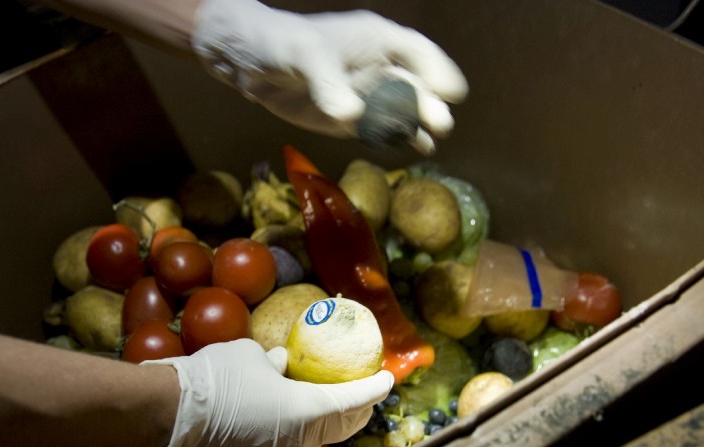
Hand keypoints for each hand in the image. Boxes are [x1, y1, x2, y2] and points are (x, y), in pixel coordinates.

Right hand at [142, 338, 393, 446]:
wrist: (171, 413)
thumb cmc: (216, 376)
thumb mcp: (251, 355)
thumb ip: (274, 363)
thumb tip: (282, 363)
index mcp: (307, 409)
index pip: (353, 401)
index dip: (373, 389)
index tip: (387, 380)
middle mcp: (299, 441)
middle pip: (338, 428)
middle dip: (355, 411)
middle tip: (363, 395)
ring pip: (311, 441)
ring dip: (321, 424)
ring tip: (325, 406)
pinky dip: (292, 435)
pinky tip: (285, 421)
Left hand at [191, 0, 467, 154]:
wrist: (251, 63)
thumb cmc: (282, 45)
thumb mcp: (305, 55)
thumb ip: (328, 83)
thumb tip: (352, 115)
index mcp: (377, 40)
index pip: (417, 51)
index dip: (438, 69)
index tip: (451, 91)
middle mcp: (380, 67)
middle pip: (415, 85)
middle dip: (430, 103)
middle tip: (441, 123)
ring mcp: (368, 95)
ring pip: (403, 111)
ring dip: (418, 125)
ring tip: (431, 141)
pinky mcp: (352, 121)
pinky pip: (381, 130)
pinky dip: (398, 139)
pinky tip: (415, 149)